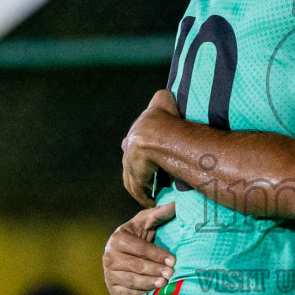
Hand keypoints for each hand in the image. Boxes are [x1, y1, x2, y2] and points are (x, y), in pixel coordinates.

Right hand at [103, 203, 176, 294]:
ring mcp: (108, 273)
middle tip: (171, 274)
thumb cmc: (138, 234)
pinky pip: (127, 293)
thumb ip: (160, 213)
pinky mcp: (111, 287)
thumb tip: (176, 204)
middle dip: (156, 270)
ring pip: (132, 280)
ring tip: (164, 284)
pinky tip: (153, 292)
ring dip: (149, 283)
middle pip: (136, 266)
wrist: (123, 250)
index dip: (158, 255)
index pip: (141, 249)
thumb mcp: (147, 221)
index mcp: (117, 238)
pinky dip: (141, 293)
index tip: (174, 260)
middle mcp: (109, 256)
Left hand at [121, 90, 180, 205]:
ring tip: (152, 196)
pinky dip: (144, 196)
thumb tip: (165, 93)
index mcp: (135, 132)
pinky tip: (151, 202)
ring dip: (142, 188)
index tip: (148, 160)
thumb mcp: (162, 99)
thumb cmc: (164, 115)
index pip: (132, 144)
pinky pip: (138, 189)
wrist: (158, 132)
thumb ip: (162, 97)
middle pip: (130, 163)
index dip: (140, 152)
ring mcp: (130, 162)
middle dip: (138, 172)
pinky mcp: (134, 175)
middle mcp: (129, 147)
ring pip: (133, 179)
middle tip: (150, 180)